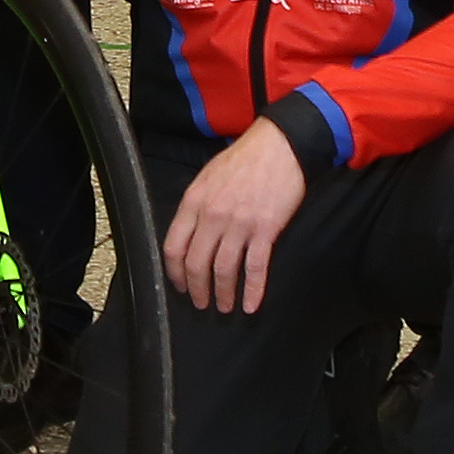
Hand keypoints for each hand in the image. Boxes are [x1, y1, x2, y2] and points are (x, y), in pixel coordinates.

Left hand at [161, 117, 307, 314]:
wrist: (279, 147)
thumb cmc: (243, 160)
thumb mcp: (207, 178)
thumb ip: (196, 206)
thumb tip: (189, 235)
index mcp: (194, 202)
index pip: (174, 246)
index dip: (175, 272)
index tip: (180, 285)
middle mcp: (212, 215)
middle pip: (196, 263)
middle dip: (197, 290)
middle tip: (201, 303)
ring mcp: (239, 224)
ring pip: (223, 270)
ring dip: (222, 294)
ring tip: (224, 307)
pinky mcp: (265, 230)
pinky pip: (255, 268)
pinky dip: (252, 291)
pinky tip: (250, 305)